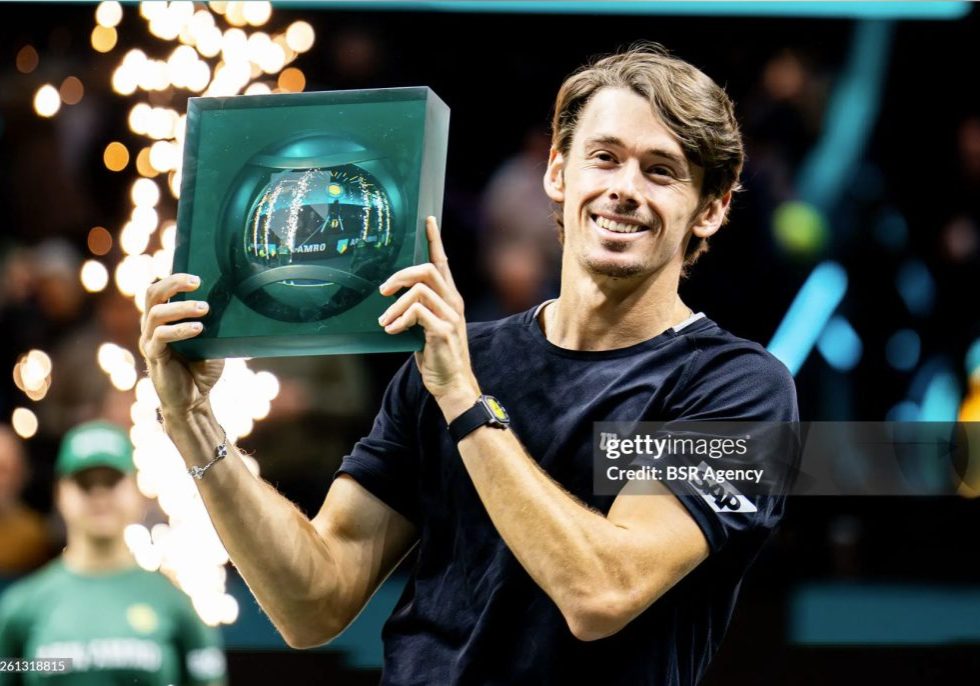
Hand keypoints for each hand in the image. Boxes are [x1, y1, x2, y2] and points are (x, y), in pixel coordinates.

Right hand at [139, 274, 223, 417]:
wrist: (193, 400)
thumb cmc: (202, 369)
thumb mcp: (212, 341)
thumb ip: (214, 324)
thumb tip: (233, 303)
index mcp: (163, 319)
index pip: (161, 290)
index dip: (175, 279)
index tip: (198, 277)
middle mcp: (151, 326)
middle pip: (152, 294)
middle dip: (173, 283)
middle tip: (197, 282)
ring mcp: (149, 340)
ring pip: (156, 314)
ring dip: (181, 308)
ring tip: (205, 309)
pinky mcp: (153, 356)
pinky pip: (161, 337)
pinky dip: (180, 330)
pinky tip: (198, 329)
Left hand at [378, 217, 478, 414]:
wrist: (452, 384)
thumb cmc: (437, 356)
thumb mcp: (426, 326)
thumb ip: (417, 308)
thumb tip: (392, 297)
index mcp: (450, 298)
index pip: (442, 262)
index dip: (435, 240)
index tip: (427, 219)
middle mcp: (453, 302)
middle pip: (428, 269)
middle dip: (400, 276)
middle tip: (383, 292)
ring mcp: (450, 316)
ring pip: (418, 291)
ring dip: (395, 305)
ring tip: (385, 321)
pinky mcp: (442, 331)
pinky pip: (417, 313)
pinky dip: (400, 320)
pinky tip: (393, 331)